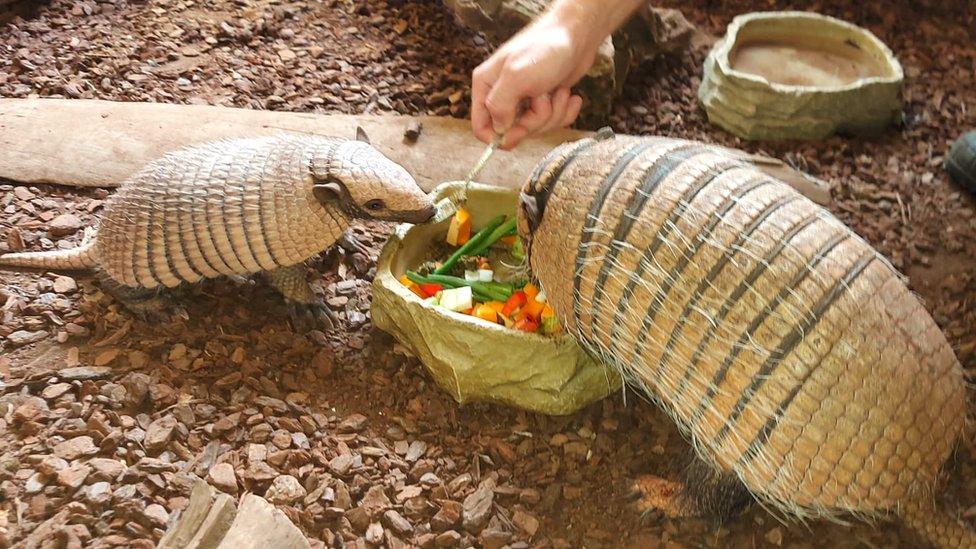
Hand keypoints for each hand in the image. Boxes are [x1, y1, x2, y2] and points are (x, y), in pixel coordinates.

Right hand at [471, 11, 593, 149]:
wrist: (577, 34)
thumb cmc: (545, 49)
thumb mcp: (517, 77)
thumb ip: (500, 106)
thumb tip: (498, 131)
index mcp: (486, 86)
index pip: (480, 127)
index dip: (498, 137)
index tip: (518, 134)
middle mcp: (502, 94)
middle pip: (512, 131)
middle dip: (534, 120)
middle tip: (543, 98)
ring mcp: (524, 99)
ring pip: (535, 128)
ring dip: (553, 113)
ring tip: (557, 90)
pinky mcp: (545, 101)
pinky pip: (553, 122)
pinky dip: (565, 111)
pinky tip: (569, 95)